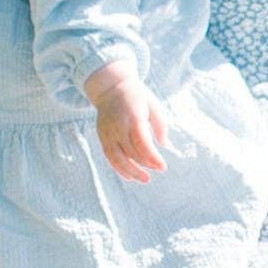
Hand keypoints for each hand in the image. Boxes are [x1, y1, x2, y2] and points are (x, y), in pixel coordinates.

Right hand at [85, 62, 167, 184]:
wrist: (110, 87)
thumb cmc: (136, 96)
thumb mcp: (153, 105)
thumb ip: (160, 126)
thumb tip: (165, 146)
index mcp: (132, 117)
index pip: (142, 143)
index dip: (152, 158)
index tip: (163, 166)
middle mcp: (118, 126)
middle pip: (131, 152)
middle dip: (146, 164)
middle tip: (159, 169)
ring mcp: (107, 132)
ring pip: (118, 158)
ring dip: (132, 171)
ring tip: (145, 179)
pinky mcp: (102, 136)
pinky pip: (109, 156)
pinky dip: (118, 168)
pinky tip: (129, 177)